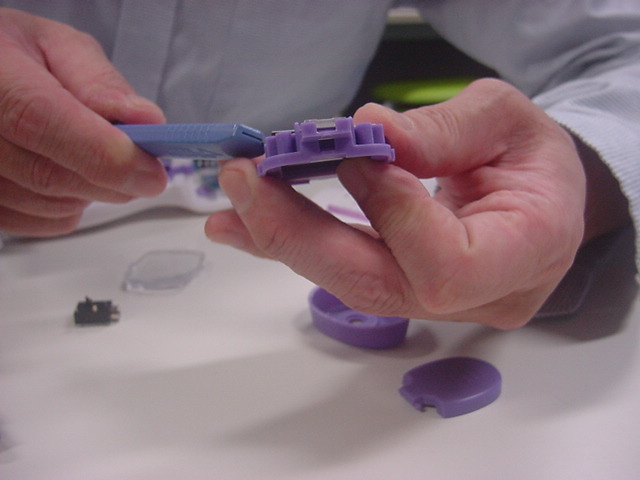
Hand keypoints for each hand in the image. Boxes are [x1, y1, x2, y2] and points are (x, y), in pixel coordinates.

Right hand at [0, 8, 166, 236]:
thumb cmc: (13, 56)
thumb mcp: (57, 46)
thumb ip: (100, 82)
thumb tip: (145, 119)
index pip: (40, 121)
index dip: (104, 153)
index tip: (151, 171)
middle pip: (49, 175)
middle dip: (112, 178)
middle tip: (143, 167)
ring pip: (50, 205)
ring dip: (93, 191)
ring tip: (94, 157)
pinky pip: (40, 222)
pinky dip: (71, 207)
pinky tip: (70, 175)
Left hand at [205, 79, 585, 327]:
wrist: (540, 196)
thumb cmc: (533, 156)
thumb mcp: (507, 120)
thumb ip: (445, 130)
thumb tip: (367, 132)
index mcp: (526, 253)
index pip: (447, 264)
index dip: (393, 215)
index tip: (358, 157)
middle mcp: (479, 296)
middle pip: (378, 285)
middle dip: (303, 234)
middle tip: (245, 183)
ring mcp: (439, 304)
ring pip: (352, 283)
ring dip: (286, 238)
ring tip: (232, 204)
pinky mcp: (406, 292)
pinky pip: (346, 273)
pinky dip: (296, 244)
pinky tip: (246, 226)